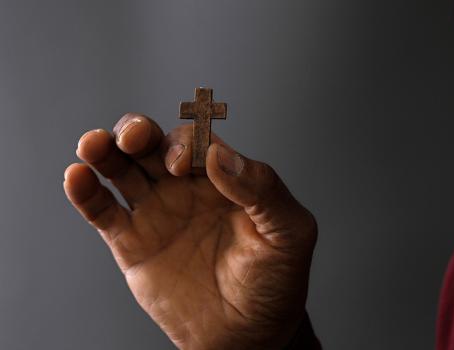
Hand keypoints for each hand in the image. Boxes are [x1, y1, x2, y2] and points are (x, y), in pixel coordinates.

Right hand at [63, 114, 317, 349]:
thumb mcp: (289, 233)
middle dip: (139, 131)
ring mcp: (158, 212)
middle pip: (154, 144)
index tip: (185, 166)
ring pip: (123, 168)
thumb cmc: (276, 282)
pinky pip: (103, 211)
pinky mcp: (132, 242)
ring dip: (105, 151)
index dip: (187, 144)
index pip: (198, 142)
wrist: (249, 334)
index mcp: (225, 178)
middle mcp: (187, 188)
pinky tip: (77, 177)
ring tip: (94, 145)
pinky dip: (86, 193)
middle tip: (135, 137)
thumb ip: (263, 190)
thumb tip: (220, 155)